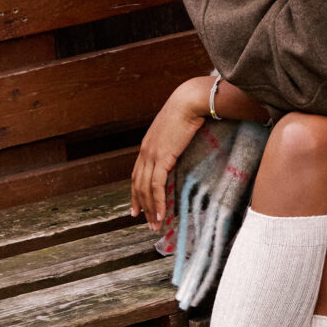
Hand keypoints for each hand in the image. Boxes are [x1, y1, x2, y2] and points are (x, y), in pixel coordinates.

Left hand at [133, 77, 210, 222]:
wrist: (190, 101)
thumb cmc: (189, 111)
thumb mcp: (178, 129)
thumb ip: (176, 142)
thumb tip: (184, 148)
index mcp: (148, 145)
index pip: (138, 175)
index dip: (136, 193)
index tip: (136, 208)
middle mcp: (145, 151)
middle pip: (138, 185)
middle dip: (141, 206)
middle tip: (145, 222)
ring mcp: (152, 155)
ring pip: (145, 189)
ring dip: (150, 209)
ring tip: (154, 225)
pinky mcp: (162, 158)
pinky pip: (156, 186)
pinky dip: (157, 202)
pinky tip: (160, 215)